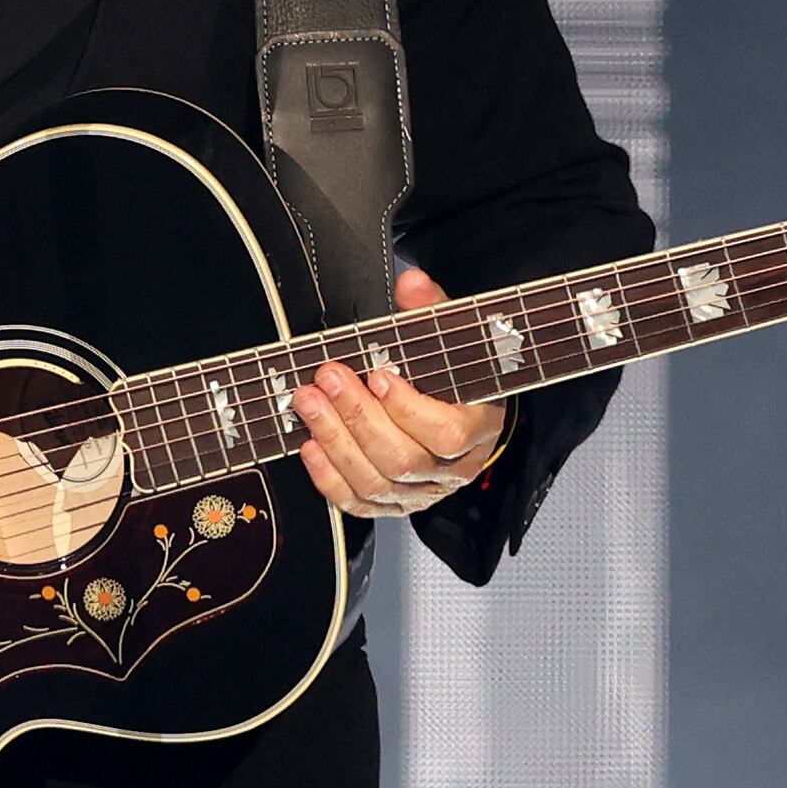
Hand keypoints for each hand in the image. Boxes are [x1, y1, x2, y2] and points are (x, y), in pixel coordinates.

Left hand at [291, 267, 507, 521]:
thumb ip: (432, 310)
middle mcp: (452, 468)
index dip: (409, 409)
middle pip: (402, 460)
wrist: (456, 407)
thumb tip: (412, 283)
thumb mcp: (452, 335)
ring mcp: (421, 491)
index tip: (378, 375)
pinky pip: (358, 503)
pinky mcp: (392, 503)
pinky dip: (328, 478)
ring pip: (376, 483)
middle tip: (328, 378)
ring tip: (308, 403)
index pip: (447, 434)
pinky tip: (310, 445)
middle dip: (357, 417)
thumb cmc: (452, 372)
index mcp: (478, 427)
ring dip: (335, 441)